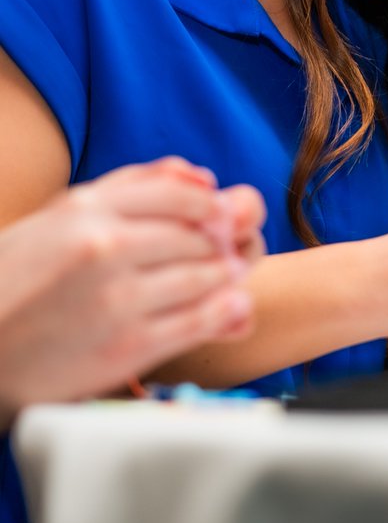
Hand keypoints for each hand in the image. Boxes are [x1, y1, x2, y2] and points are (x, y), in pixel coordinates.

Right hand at [0, 157, 265, 421]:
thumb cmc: (18, 278)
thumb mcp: (62, 217)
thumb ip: (133, 187)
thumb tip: (204, 176)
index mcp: (87, 210)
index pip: (180, 193)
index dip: (211, 205)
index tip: (221, 216)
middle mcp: (106, 247)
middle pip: (199, 234)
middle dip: (222, 242)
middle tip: (230, 249)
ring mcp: (118, 298)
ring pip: (206, 275)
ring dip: (225, 276)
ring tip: (227, 276)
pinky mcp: (127, 346)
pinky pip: (199, 321)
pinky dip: (225, 311)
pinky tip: (229, 307)